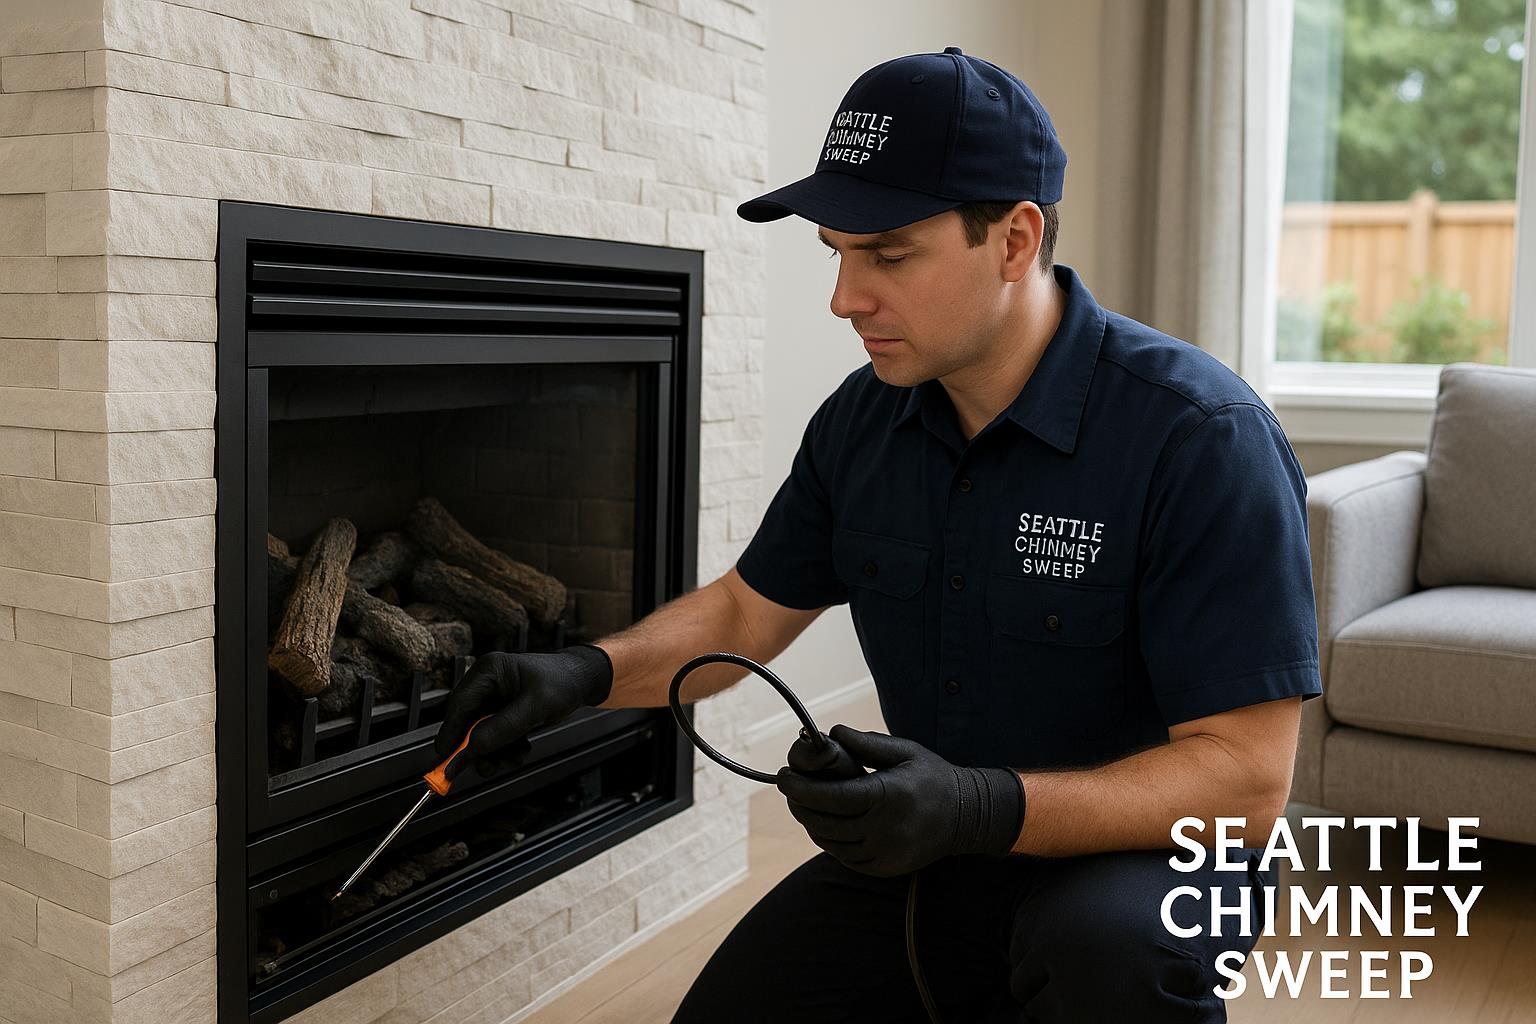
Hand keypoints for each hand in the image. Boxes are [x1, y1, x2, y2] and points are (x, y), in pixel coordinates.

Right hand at [433, 644, 612, 779]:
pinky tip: (520, 750)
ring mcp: (493, 699)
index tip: (446, 758)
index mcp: (489, 671)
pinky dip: (504, 749)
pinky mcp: (501, 713)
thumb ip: (503, 727)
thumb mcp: (535, 706)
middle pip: (466, 723)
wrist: (582, 682)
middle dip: (478, 748)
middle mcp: (486, 684)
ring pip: (479, 734)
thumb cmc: (563, 682)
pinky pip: (493, 737)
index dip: (451, 734)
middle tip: (487, 767)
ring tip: (516, 757)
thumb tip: (474, 747)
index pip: (459, 705)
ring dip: (495, 752)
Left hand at [775, 724, 1024, 876]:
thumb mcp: (904, 751)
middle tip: (788, 789)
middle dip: (800, 805)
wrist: (966, 816)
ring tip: (802, 805)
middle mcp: (885, 829)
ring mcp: (885, 853)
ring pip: (831, 842)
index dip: (802, 788)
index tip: (783, 777)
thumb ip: (866, 744)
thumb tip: (831, 733)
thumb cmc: (932, 777)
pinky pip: (845, 857)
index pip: (832, 797)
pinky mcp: (884, 868)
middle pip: (825, 822)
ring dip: (810, 824)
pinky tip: (824, 825)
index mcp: (888, 796)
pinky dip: (829, 841)